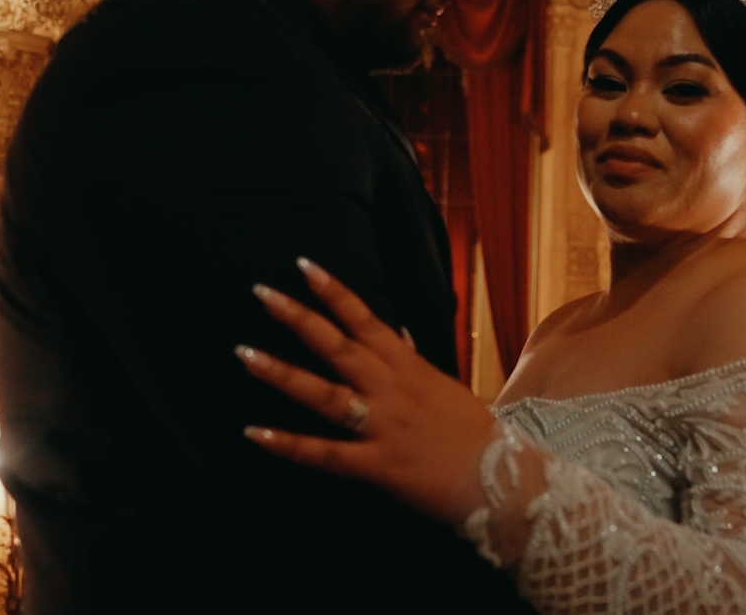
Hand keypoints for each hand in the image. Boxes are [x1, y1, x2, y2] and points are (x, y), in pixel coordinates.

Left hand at [238, 257, 497, 525]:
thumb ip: (414, 359)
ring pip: (326, 395)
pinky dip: (289, 445)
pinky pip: (326, 454)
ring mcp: (383, 426)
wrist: (501, 479)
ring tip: (244, 354)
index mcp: (409, 366)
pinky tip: (254, 433)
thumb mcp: (444, 385)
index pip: (365, 319)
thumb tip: (399, 332)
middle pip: (338, 347)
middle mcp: (392, 389)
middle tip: (261, 293)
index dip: (334, 291)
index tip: (302, 265)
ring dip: (282, 374)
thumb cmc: (472, 432)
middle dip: (298, 318)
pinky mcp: (377, 466)